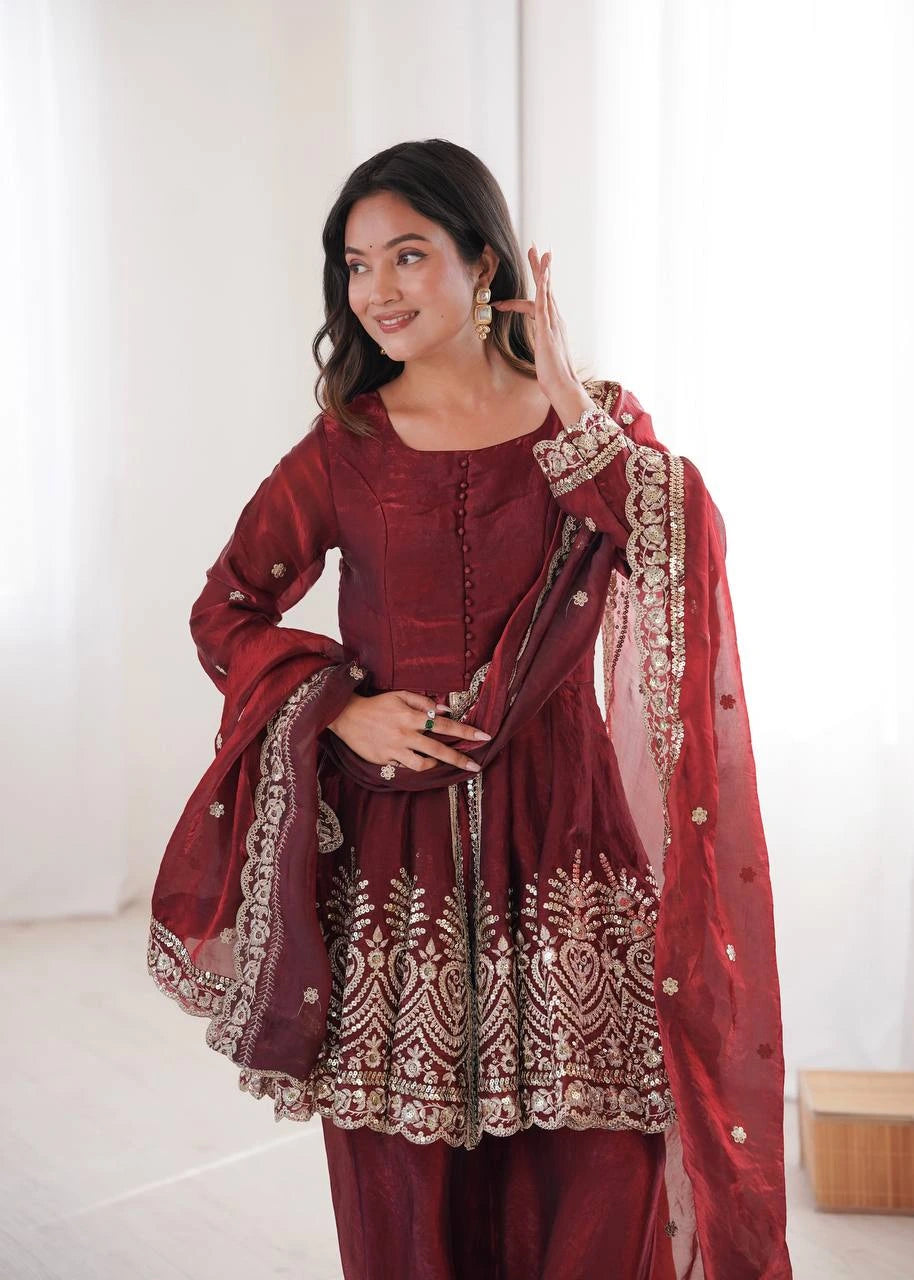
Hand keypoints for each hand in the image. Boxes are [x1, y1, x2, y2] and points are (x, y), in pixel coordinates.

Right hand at [327, 690, 490, 772]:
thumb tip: (446, 711)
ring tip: (440, 763)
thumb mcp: (400, 696)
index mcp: (411, 716)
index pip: (445, 726)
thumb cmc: (377, 704)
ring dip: (436, 765)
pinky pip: (405, 768)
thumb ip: (423, 702)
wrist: (347, 717)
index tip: (484, 737)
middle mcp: (405, 734)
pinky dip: (414, 765)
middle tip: (476, 766)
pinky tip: (416, 761)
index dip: (466, 732)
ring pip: (422, 765)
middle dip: (460, 759)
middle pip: (439, 750)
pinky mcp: (385, 761)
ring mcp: (395, 750)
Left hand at [492, 244, 590, 418]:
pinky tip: (541, 277)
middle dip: (540, 268)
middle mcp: (556, 320)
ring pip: (547, 291)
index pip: (541, 301)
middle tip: (534, 248)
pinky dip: (543, 290)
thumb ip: (541, 346)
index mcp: (553, 325)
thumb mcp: (543, 356)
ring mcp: (553, 324)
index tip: (527, 276)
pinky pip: (544, 306)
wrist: (563, 386)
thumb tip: (539, 347)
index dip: (533, 288)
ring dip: (541, 271)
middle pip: (547, 288)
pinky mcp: (548, 331)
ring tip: (535, 252)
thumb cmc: (553, 376)